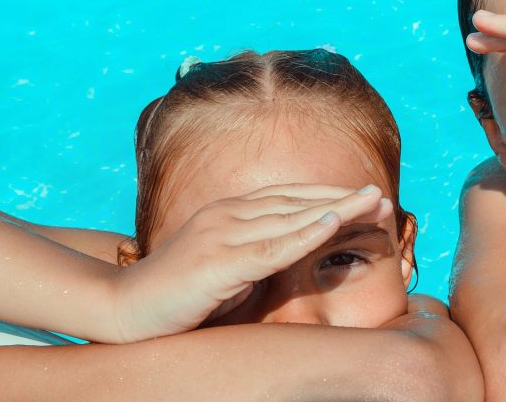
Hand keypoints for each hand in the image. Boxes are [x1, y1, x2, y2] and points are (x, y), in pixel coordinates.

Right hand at [110, 183, 390, 342]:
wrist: (122, 310)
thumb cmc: (178, 297)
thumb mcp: (227, 269)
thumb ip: (260, 255)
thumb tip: (298, 254)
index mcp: (231, 212)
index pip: (291, 197)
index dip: (332, 195)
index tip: (369, 196)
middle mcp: (228, 215)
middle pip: (298, 201)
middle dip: (344, 197)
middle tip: (383, 195)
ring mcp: (221, 236)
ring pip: (291, 218)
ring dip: (337, 208)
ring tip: (373, 201)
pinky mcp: (217, 264)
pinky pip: (270, 249)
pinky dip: (304, 235)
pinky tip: (332, 223)